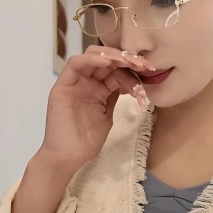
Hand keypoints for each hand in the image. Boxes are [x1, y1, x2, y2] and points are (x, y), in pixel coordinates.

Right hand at [38, 45, 154, 173]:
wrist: (68, 158)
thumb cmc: (86, 141)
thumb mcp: (107, 115)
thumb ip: (114, 96)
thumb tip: (130, 82)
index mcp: (97, 88)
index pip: (116, 70)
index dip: (133, 68)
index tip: (150, 72)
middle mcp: (86, 82)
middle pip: (106, 59)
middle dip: (126, 58)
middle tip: (143, 64)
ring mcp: (74, 82)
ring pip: (91, 56)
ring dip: (112, 55)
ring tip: (128, 61)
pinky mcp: (63, 85)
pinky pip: (75, 64)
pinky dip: (92, 59)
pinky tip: (108, 62)